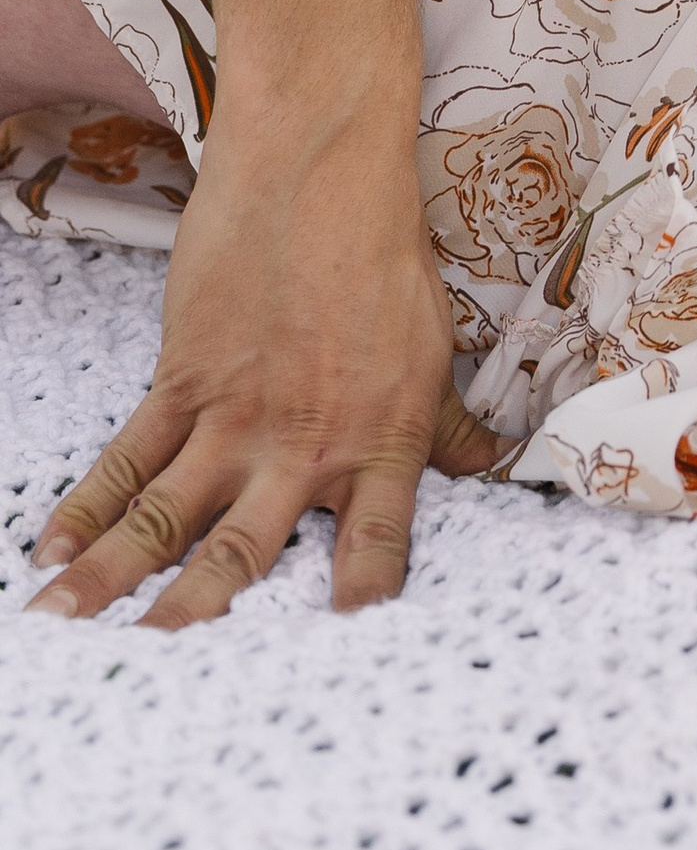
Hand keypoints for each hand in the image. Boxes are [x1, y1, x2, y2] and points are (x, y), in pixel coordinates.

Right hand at [30, 86, 495, 625]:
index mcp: (379, 438)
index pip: (378, 541)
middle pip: (245, 554)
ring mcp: (235, 414)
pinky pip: (127, 455)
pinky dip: (86, 506)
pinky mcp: (183, 376)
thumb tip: (492, 468)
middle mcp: (304, 443)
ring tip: (67, 636)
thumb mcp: (431, 342)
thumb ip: (445, 425)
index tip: (342, 655)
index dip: (361, 596)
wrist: (321, 165)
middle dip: (200, 621)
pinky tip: (50, 552)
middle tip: (158, 684)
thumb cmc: (384, 251)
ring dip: (114, 580)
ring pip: (166, 517)